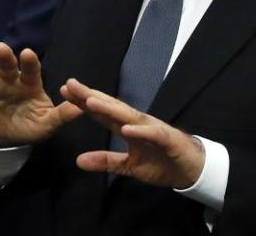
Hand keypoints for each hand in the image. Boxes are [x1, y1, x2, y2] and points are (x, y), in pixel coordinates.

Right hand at [0, 42, 81, 146]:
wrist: (7, 139)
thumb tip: (83, 107)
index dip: (28, 62)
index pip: (30, 70)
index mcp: (29, 83)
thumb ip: (62, 114)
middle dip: (4, 57)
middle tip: (1, 48)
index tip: (27, 54)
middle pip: (7, 65)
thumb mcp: (47, 123)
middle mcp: (10, 79)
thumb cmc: (30, 126)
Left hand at [60, 79, 205, 188]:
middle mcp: (137, 123)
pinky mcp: (167, 139)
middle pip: (111, 107)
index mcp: (127, 127)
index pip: (102, 112)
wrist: (191, 170)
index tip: (64, 91)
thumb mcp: (127, 166)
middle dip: (91, 96)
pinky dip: (140, 130)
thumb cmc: (160, 163)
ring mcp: (152, 129)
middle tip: (70, 85)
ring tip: (91, 101)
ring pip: (128, 116)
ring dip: (110, 108)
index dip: (83, 102)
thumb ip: (105, 161)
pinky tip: (127, 128)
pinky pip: (152, 134)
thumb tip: (79, 160)